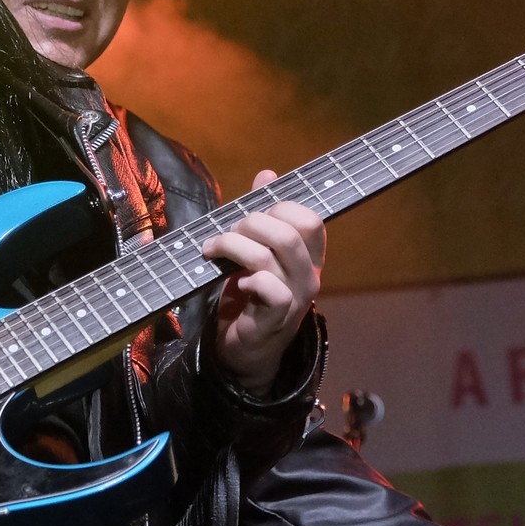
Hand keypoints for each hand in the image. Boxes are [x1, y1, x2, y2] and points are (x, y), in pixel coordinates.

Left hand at [202, 170, 325, 394]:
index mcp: (308, 257)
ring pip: (272, 254)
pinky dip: (247, 278)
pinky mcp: (275, 319)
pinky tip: (234, 282)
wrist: (243, 351)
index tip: (249, 214)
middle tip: (226, 233)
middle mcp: (309, 276)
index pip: (310, 218)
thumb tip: (268, 174)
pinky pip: (269, 288)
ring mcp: (295, 299)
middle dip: (251, 222)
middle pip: (291, 230)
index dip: (278, 206)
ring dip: (234, 244)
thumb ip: (262, 215)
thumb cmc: (249, 297)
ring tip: (214, 249)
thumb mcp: (255, 252)